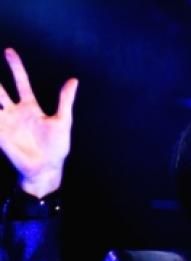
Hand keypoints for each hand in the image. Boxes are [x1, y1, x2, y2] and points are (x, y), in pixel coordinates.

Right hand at [0, 47, 78, 196]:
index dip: (16, 67)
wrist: (47, 170)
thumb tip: (73, 80)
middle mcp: (16, 113)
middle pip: (0, 90)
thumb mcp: (63, 122)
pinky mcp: (1, 135)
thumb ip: (65, 101)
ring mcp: (7, 123)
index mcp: (31, 108)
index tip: (9, 51)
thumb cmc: (56, 148)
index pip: (21, 82)